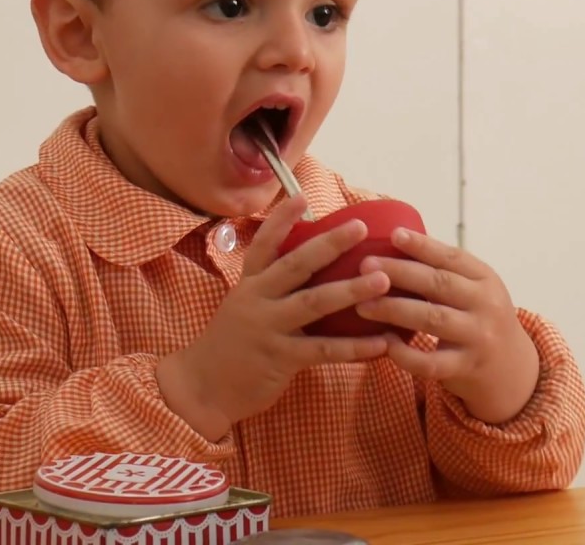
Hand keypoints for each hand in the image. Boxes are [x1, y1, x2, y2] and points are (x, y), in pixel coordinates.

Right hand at [156, 195, 392, 440]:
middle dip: (330, 244)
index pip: (264, 244)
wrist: (202, 388)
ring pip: (314, 303)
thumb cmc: (232, 344)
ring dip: (351, 290)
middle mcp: (257, 299)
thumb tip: (311, 264)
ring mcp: (268, 328)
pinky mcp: (280, 358)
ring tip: (383, 280)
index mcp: (250, 284)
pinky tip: (382, 343)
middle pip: (296, 265)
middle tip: (361, 227)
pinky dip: (355, 347)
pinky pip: (323, 350)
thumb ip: (272, 287)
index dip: (282, 220)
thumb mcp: (245, 306)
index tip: (301, 196)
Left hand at [354, 228, 539, 423]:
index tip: (393, 234)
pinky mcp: (465, 367)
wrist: (511, 368)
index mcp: (485, 279)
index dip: (423, 245)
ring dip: (394, 310)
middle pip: (439, 284)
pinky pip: (430, 362)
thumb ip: (446, 274)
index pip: (452, 257)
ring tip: (363, 305)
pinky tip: (385, 344)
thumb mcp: (475, 291)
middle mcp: (485, 305)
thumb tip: (394, 243)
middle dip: (399, 272)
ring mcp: (478, 337)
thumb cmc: (479, 319)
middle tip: (365, 265)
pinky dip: (405, 354)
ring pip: (433, 319)